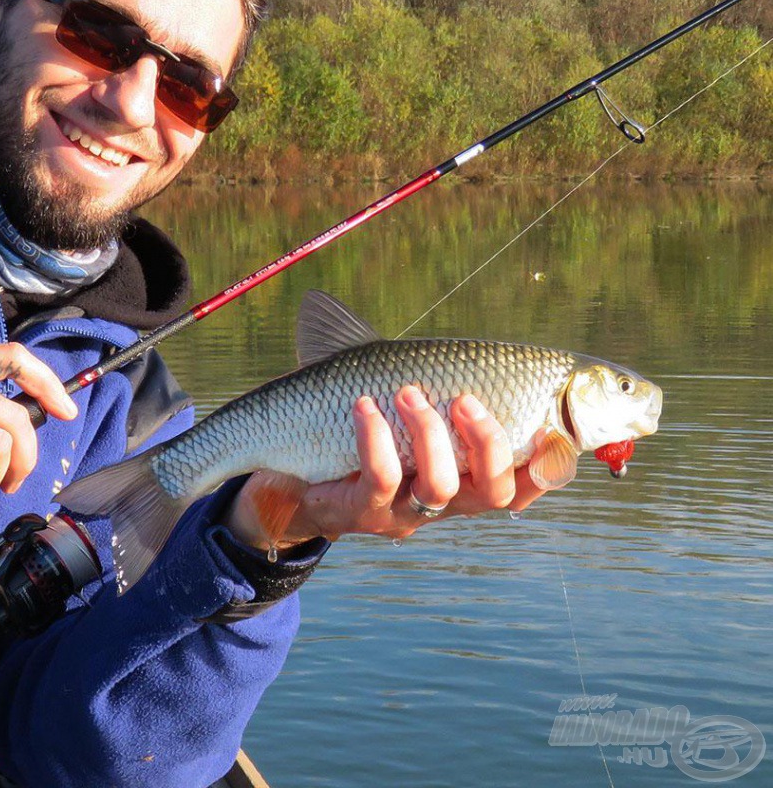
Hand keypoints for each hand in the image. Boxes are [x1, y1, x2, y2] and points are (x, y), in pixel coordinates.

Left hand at [225, 386, 548, 549]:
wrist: (291, 472)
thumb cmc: (356, 425)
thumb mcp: (398, 397)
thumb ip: (428, 369)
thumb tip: (445, 330)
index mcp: (469, 472)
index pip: (528, 479)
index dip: (551, 461)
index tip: (548, 424)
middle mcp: (448, 499)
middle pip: (496, 489)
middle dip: (490, 443)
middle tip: (466, 398)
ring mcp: (406, 511)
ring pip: (440, 487)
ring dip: (429, 435)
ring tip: (407, 393)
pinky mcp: (363, 512)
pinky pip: (381, 481)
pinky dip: (376, 441)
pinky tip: (364, 406)